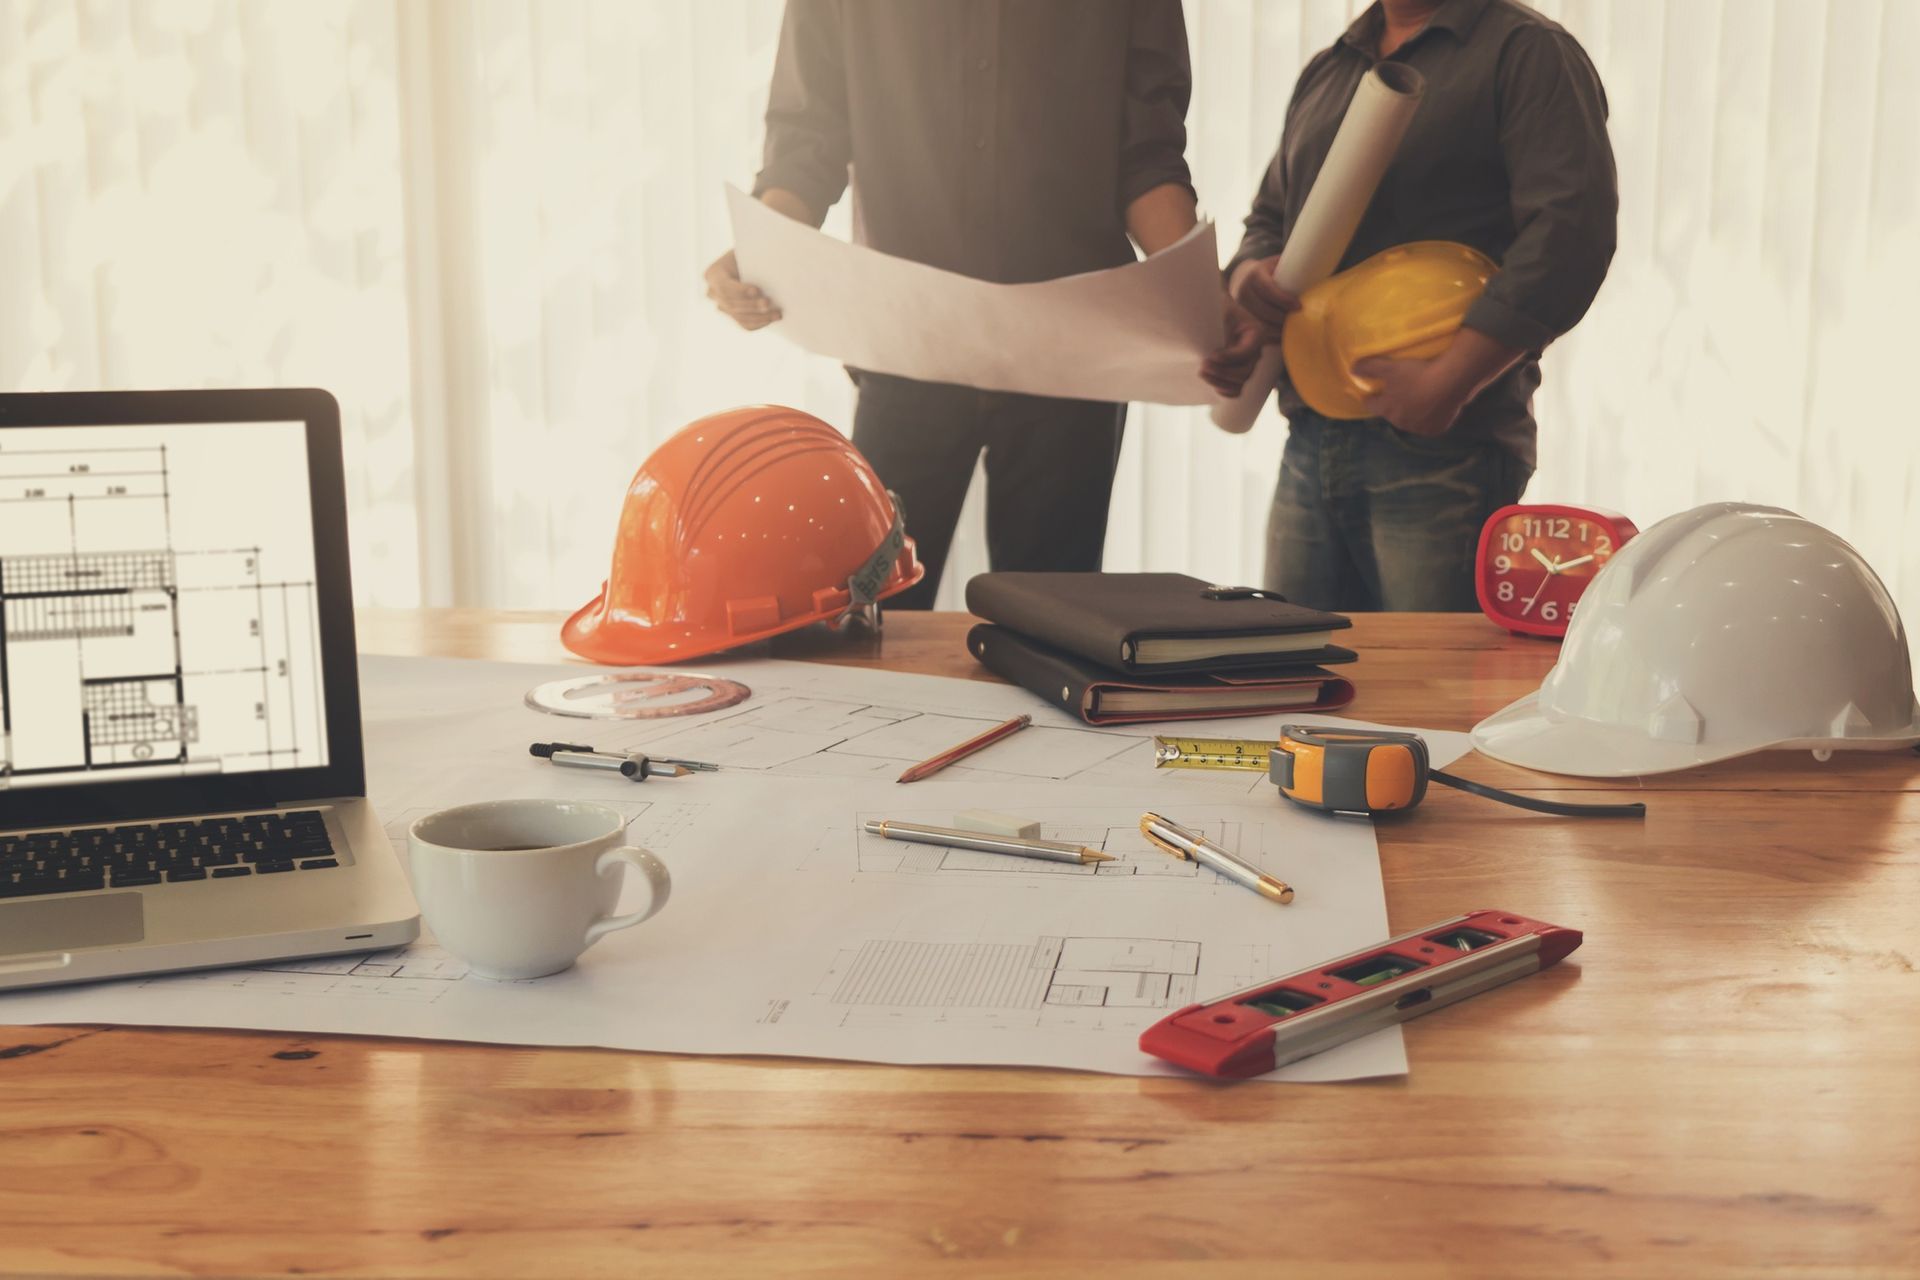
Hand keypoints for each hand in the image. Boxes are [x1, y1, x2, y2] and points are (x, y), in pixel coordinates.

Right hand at [704, 250, 780, 330]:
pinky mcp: (733, 316)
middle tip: (769, 303)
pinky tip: (770, 320)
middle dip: (752, 305)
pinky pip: (743, 324)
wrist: (750, 264)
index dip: (740, 290)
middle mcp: (713, 292)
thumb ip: (753, 259)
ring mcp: (722, 306)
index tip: (757, 291)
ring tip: (776, 314)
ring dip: (759, 317)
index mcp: (714, 273)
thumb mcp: (748, 253)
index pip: (724, 286)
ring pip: (738, 316)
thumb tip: (770, 263)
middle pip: (731, 303)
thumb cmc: (750, 255)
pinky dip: (758, 323)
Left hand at [1200, 299, 1265, 397]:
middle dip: (1223, 371)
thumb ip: (1221, 322)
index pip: (1248, 352)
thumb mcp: (1220, 310)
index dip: (1230, 357)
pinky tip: (1210, 381)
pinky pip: (1235, 390)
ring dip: (1220, 382)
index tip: (1213, 354)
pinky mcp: (1235, 373)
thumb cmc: (1216, 308)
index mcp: (1256, 334)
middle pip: (1245, 372)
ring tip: (1202, 372)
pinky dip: (1223, 390)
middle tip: (1203, 364)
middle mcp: (1255, 352)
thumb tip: (1213, 346)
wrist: (1211, 312)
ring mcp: (1246, 364)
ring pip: (1239, 383)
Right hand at [1227, 255, 1298, 337]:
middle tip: (1298, 321)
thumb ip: (1291, 267)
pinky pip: (1255, 329)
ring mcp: (1238, 306)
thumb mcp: (1276, 264)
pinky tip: (1280, 335)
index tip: (1299, 306)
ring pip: (1259, 322)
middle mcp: (1242, 290)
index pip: (1269, 289)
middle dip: (1282, 318)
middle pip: (1264, 310)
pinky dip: (1269, 334)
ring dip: (1276, 328)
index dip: (1284, 300)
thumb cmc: (1267, 270)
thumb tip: (1313, 270)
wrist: (1242, 276)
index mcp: (1253, 274)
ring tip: (1291, 330)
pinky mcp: (1239, 317)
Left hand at [1353, 354, 1471, 436]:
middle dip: (1394, 404)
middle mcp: (1401, 423)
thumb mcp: (1390, 367)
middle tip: (1403, 390)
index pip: (1371, 404)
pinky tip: (1434, 405)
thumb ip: (1369, 368)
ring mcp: (1419, 428)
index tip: (1373, 392)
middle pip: (1392, 413)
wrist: (1451, 382)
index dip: (1372, 397)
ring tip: (1420, 397)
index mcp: (1387, 409)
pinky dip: (1430, 417)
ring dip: (1413, 412)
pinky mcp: (1436, 430)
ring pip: (1411, 420)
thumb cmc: (1417, 374)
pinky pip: (1429, 424)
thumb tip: (1352, 369)